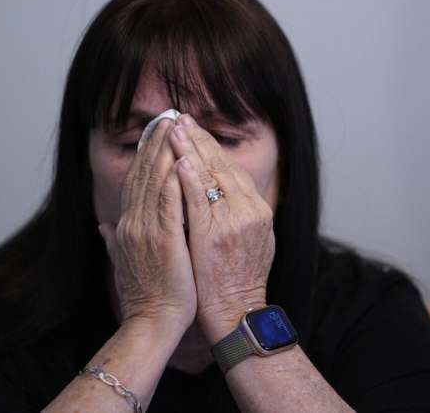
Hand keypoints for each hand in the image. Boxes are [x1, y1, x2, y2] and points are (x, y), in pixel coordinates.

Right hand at [98, 118, 196, 331]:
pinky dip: (175, 180)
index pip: (135, 182)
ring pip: (156, 182)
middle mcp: (133, 223)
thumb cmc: (143, 297)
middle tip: (167, 117)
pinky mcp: (164, 240)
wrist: (150, 323)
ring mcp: (147, 230)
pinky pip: (170, 203)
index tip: (155, 133)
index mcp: (126, 227)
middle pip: (143, 174)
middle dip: (155, 143)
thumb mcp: (123, 264)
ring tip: (176, 127)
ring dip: (165, 152)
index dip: (144, 155)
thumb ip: (114, 242)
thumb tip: (103, 228)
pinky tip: (182, 160)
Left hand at [167, 114, 275, 342]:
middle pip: (220, 165)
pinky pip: (199, 202)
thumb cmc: (237, 280)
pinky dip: (190, 180)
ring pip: (209, 177)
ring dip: (190, 149)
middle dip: (198, 138)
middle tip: (179, 117)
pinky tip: (179, 161)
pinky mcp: (213, 237)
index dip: (209, 146)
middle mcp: (248, 211)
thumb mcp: (250, 240)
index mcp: (254, 209)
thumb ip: (237, 213)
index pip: (229, 168)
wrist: (235, 312)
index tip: (191, 128)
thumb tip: (223, 190)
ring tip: (174, 128)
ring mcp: (232, 223)